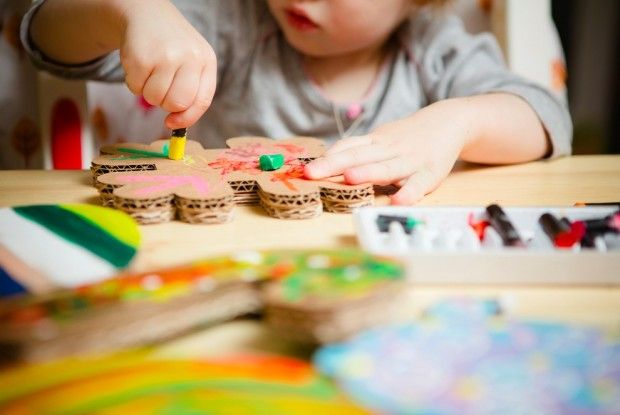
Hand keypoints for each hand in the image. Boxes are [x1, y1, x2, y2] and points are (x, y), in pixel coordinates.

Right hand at [119, 0, 216, 128]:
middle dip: (165, 103)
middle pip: (177, 103)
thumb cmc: (172, 46)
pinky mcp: (141, 57)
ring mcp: (166, 56)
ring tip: (150, 72)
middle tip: (160, 87)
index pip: (201, 101)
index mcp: (206, 60)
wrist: (146, 13)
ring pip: (154, 98)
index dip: (187, 118)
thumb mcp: (191, 63)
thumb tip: (175, 124)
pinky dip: (133, 82)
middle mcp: (190, 57)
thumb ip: (191, 92)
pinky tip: (139, 64)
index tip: (172, 123)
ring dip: (148, 92)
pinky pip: (135, 88)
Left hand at [305, 99, 470, 204]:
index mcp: (375, 142)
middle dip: (333, 165)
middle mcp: (389, 149)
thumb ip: (356, 150)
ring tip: (350, 179)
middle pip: (359, 156)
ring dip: (369, 173)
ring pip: (387, 167)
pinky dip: (409, 192)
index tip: (304, 169)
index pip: (347, 148)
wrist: (448, 121)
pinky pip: (418, 184)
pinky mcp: (430, 173)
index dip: (327, 158)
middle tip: (311, 173)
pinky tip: (398, 201)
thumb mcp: (380, 139)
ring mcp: (410, 160)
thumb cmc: (406, 136)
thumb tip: (325, 162)